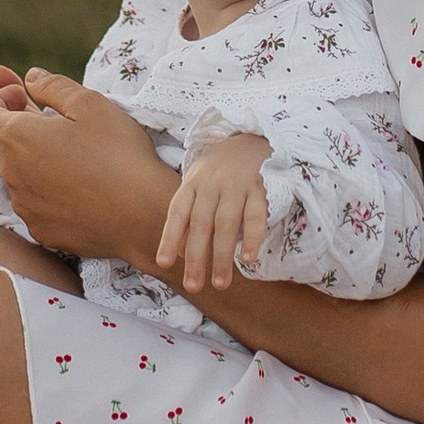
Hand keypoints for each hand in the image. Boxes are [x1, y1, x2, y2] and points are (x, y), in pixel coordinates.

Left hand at [0, 69, 173, 264]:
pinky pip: (33, 206)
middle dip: (12, 132)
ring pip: (14, 178)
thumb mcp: (90, 103)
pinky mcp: (41, 231)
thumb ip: (52, 86)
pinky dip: (45, 193)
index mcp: (17, 138)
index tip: (26, 101)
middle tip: (49, 125)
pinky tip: (76, 188)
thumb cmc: (119, 152)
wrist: (143, 214)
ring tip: (69, 157)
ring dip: (30, 164)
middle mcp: (12, 174)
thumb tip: (30, 78)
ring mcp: (25, 206)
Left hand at [157, 133, 271, 298]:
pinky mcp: (261, 187)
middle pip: (201, 224)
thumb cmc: (219, 169)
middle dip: (197, 258)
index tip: (163, 263)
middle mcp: (212, 184)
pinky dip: (252, 237)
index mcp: (193, 183)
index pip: (177, 212)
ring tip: (219, 283)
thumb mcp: (197, 184)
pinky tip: (248, 258)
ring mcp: (237, 185)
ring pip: (227, 224)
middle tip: (193, 286)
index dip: (169, 237)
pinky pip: (256, 215)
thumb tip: (177, 252)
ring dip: (222, 256)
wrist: (253, 137)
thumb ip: (187, 216)